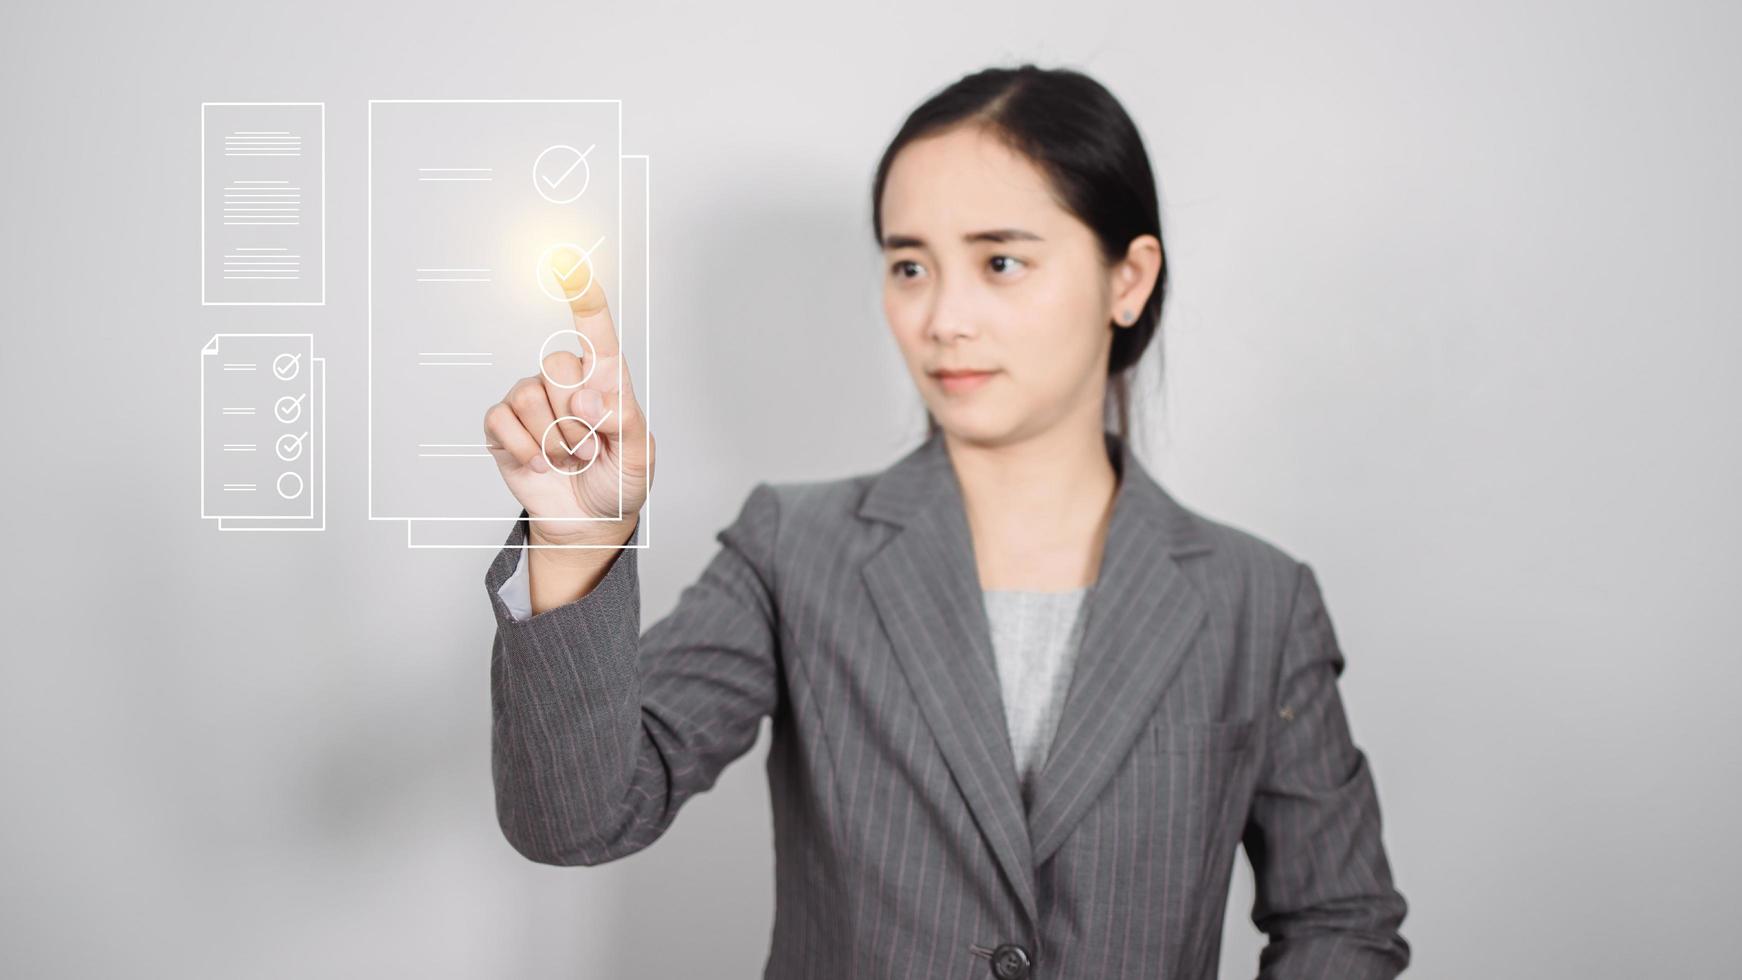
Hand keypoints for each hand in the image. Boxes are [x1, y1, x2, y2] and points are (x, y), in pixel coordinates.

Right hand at [483, 269, 653, 548]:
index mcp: (605, 377)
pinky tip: (540, 464)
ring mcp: (532, 399)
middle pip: (557, 368)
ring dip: (554, 440)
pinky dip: (524, 447)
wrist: (588, 521)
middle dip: (576, 418)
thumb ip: (625, 422)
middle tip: (591, 449)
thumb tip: (589, 398)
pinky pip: (501, 419)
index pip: (593, 327)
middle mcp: (565, 380)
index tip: (568, 261)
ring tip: (570, 460)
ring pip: (529, 396)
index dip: (581, 293)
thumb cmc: (619, 480)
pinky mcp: (504, 424)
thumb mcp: (640, 456)